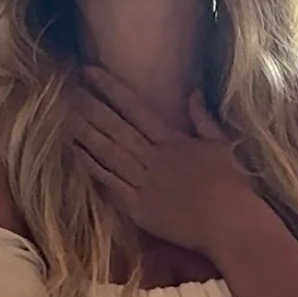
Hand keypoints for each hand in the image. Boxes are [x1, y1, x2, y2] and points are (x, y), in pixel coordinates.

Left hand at [73, 68, 258, 258]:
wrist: (230, 225)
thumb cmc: (231, 186)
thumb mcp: (221, 146)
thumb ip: (203, 119)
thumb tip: (193, 93)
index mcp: (172, 141)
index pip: (135, 108)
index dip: (110, 88)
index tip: (90, 71)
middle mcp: (154, 158)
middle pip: (115, 127)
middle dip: (91, 106)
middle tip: (69, 88)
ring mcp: (143, 183)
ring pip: (108, 152)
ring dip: (86, 132)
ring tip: (65, 115)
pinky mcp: (137, 207)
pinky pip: (109, 183)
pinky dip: (92, 167)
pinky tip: (76, 152)